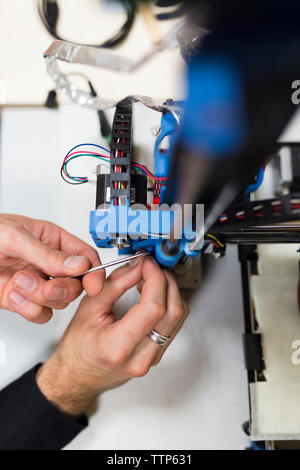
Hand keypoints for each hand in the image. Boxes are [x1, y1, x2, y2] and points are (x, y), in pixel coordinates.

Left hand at [0, 214, 104, 322]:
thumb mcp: (14, 236)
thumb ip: (48, 254)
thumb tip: (78, 265)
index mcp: (52, 240)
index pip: (85, 257)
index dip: (93, 272)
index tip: (93, 285)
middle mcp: (48, 264)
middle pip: (75, 285)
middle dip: (58, 288)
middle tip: (41, 282)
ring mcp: (36, 284)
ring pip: (59, 302)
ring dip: (39, 297)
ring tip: (19, 283)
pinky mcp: (23, 301)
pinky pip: (41, 314)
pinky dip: (28, 309)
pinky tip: (13, 295)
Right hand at [36, 256, 188, 417]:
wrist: (78, 375)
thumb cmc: (78, 348)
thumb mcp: (88, 308)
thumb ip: (115, 284)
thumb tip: (138, 266)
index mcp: (118, 347)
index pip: (153, 307)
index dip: (155, 279)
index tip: (148, 263)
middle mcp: (140, 357)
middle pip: (173, 311)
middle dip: (165, 281)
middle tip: (151, 266)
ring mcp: (152, 358)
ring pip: (178, 317)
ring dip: (169, 290)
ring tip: (150, 278)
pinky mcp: (157, 354)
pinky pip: (174, 324)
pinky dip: (168, 302)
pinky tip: (153, 293)